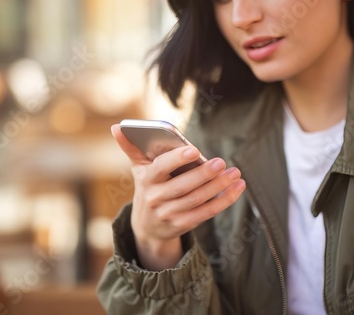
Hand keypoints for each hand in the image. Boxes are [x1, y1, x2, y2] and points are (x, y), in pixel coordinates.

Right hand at [111, 124, 245, 269]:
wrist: (146, 226)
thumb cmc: (148, 187)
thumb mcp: (138, 169)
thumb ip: (131, 147)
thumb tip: (116, 127)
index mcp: (146, 180)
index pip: (160, 168)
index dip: (176, 159)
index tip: (194, 150)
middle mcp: (155, 199)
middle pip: (183, 186)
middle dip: (204, 174)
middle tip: (221, 162)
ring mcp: (169, 214)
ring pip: (197, 200)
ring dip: (218, 187)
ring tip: (235, 173)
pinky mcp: (182, 225)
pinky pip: (206, 213)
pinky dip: (224, 200)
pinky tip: (237, 187)